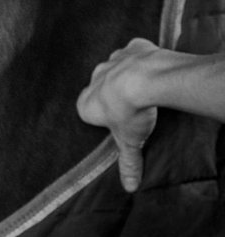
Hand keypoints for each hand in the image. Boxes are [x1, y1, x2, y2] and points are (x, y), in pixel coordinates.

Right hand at [76, 37, 159, 192]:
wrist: (147, 79)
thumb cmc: (132, 112)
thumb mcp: (130, 142)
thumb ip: (127, 163)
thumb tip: (129, 188)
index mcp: (86, 103)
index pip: (87, 113)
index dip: (102, 120)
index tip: (116, 126)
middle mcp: (93, 80)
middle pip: (98, 89)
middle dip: (110, 97)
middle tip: (131, 109)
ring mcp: (110, 61)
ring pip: (113, 69)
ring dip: (124, 77)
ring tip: (143, 90)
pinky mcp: (129, 49)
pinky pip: (131, 52)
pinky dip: (139, 59)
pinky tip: (150, 69)